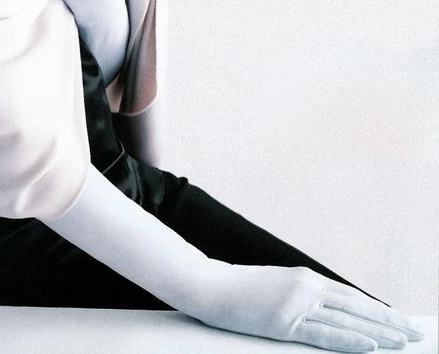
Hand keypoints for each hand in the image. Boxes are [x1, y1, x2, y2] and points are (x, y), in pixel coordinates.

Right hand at [195, 261, 424, 351]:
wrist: (209, 284)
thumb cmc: (240, 289)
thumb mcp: (277, 286)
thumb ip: (302, 296)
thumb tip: (327, 311)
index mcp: (306, 278)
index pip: (351, 297)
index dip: (378, 310)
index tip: (400, 320)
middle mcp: (306, 288)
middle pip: (357, 307)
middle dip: (389, 322)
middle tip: (416, 332)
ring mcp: (296, 305)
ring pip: (347, 321)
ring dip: (379, 333)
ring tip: (404, 343)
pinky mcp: (284, 322)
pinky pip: (324, 335)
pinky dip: (350, 341)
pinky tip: (370, 346)